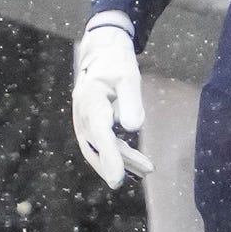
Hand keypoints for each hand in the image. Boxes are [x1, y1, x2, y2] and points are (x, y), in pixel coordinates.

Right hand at [71, 13, 148, 185]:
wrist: (100, 53)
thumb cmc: (116, 63)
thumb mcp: (129, 76)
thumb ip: (131, 101)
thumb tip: (134, 127)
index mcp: (90, 101)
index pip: (100, 135)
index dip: (109, 157)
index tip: (117, 178)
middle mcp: (82, 115)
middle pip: (98, 147)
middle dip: (117, 165)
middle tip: (144, 173)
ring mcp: (83, 121)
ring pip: (99, 149)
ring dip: (122, 161)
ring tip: (148, 169)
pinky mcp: (90, 125)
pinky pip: (101, 144)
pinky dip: (117, 155)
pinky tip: (135, 163)